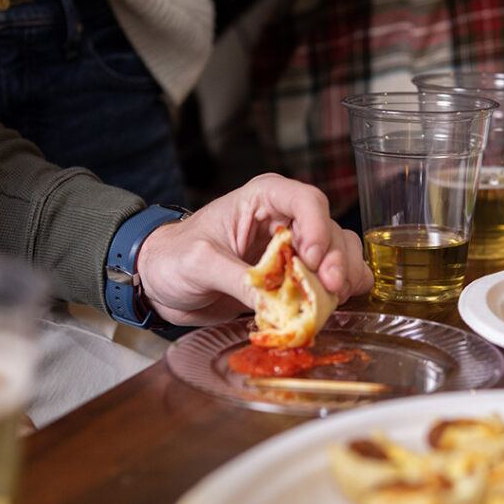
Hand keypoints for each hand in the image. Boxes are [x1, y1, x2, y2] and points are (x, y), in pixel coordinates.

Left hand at [135, 174, 372, 324]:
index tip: (311, 259)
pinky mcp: (296, 276)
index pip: (307, 201)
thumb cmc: (174, 257)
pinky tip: (333, 305)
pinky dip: (341, 291)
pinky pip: (332, 277)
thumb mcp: (199, 263)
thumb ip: (237, 279)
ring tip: (328, 302)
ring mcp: (295, 248)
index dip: (317, 228)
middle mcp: (286, 218)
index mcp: (263, 199)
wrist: (162, 282)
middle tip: (328, 290)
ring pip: (339, 253)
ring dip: (342, 278)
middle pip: (330, 231)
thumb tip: (272, 302)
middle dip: (334, 261)